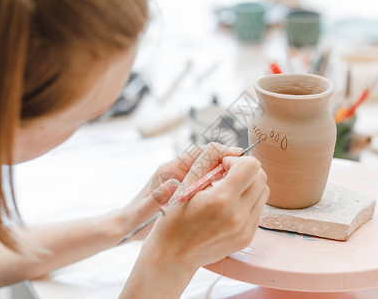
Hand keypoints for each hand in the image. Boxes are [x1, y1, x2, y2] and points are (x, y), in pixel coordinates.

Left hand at [117, 143, 242, 240]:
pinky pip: (209, 179)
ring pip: (211, 167)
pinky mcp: (188, 189)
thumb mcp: (144, 212)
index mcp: (170, 170)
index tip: (237, 156)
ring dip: (227, 170)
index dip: (220, 151)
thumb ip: (156, 199)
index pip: (199, 152)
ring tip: (245, 179)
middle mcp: (179, 170)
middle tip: (248, 167)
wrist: (128, 226)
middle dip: (229, 159)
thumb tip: (171, 185)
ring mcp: (185, 179)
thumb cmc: (135, 219)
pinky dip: (222, 182)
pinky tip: (232, 193)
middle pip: (209, 156)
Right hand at [120, 144, 268, 297]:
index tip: (223, 167)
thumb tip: (230, 151)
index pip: (251, 166)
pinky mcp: (247, 237)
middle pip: (261, 177)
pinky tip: (227, 208)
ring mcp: (245, 229)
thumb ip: (207, 160)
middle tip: (224, 177)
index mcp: (221, 199)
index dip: (237, 161)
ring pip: (263, 193)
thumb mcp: (184, 184)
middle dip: (244, 172)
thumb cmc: (173, 218)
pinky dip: (246, 202)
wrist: (173, 256)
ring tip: (226, 192)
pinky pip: (257, 210)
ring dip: (248, 186)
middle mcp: (238, 215)